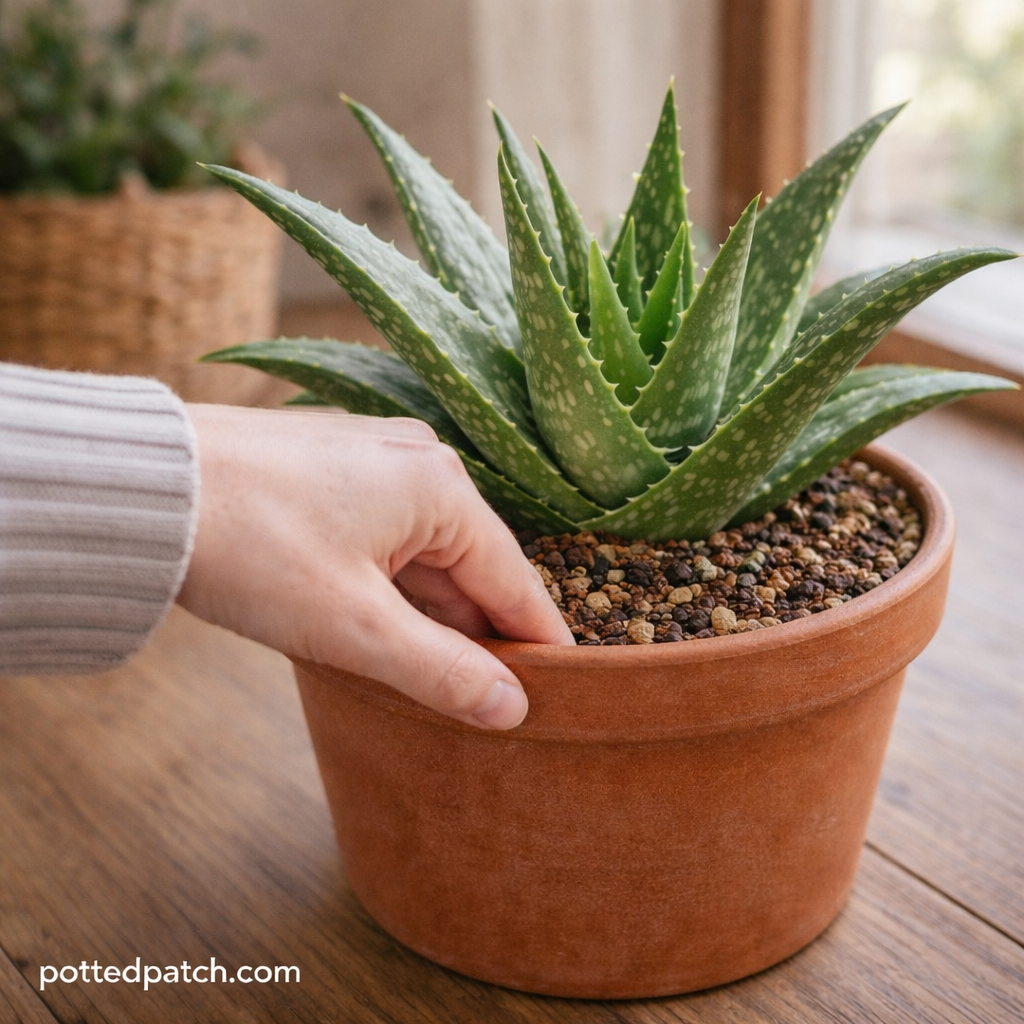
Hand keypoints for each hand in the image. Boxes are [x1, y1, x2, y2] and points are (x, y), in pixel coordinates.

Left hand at [177, 405, 573, 728]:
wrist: (143, 488)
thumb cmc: (252, 546)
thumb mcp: (355, 626)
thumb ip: (442, 671)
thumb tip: (512, 708)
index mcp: (441, 487)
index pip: (513, 581)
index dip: (538, 642)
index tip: (565, 689)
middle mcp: (417, 460)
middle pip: (468, 568)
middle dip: (471, 635)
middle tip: (480, 703)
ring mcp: (370, 459)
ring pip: (421, 554)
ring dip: (422, 614)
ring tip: (424, 677)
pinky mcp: (330, 469)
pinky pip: (383, 536)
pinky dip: (385, 585)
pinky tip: (372, 626)